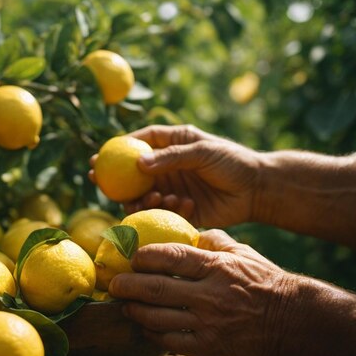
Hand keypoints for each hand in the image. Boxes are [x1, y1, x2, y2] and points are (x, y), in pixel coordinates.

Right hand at [90, 125, 262, 228]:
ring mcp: (172, 189)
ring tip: (154, 197)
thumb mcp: (202, 151)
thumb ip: (171, 157)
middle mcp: (168, 167)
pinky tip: (182, 204)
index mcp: (173, 145)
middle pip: (132, 173)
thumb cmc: (232, 162)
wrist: (257, 189)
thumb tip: (138, 163)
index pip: (139, 144)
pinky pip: (161, 211)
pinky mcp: (180, 209)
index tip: (100, 156)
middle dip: (114, 178)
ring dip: (141, 197)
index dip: (117, 149)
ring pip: (143, 195)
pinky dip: (164, 208)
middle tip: (99, 182)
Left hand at [108, 229, 289, 355]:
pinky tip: (144, 325)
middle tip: (114, 284)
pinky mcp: (209, 347)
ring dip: (135, 311)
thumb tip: (188, 230)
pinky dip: (152, 334)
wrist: (292, 320)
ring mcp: (208, 323)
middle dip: (128, 286)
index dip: (145, 256)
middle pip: (156, 289)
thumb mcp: (242, 251)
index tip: (132, 256)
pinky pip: (171, 342)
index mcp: (216, 267)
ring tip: (124, 305)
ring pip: (158, 318)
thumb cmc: (264, 280)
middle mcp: (210, 295)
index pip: (171, 257)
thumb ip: (213, 239)